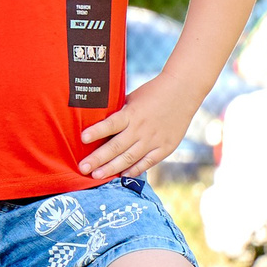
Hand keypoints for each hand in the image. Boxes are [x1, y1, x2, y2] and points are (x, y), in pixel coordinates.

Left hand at [77, 76, 193, 178]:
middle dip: (98, 158)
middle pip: (117, 147)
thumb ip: (120, 112)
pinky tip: (122, 175)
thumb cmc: (153, 92)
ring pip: (129, 158)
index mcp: (132, 113)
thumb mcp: (133, 98)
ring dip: (112, 168)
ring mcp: (154, 140)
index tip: (83, 138)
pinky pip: (147, 162)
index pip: (111, 124)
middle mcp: (141, 128)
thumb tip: (98, 123)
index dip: (97, 131)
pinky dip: (134, 170)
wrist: (183, 91)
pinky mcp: (165, 148)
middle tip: (83, 168)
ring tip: (96, 176)